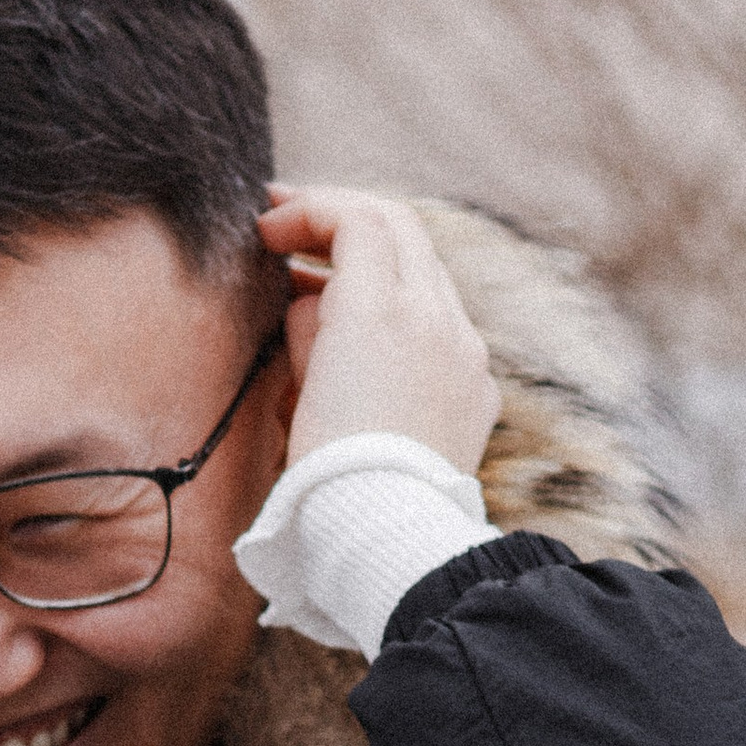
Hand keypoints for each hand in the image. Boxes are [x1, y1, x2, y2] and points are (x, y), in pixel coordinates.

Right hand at [257, 188, 497, 480]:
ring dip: (375, 264)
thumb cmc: (330, 472)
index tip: (268, 229)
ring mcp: (465, 350)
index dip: (308, 210)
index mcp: (382, 309)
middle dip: (343, 219)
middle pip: (399, 228)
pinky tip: (372, 341)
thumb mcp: (299, 388)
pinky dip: (405, 311)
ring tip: (325, 287)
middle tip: (293, 229)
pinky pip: (445, 326)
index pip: (356, 220)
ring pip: (426, 272)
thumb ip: (307, 327)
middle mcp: (434, 316)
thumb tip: (310, 303)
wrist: (387, 535)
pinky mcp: (478, 387)